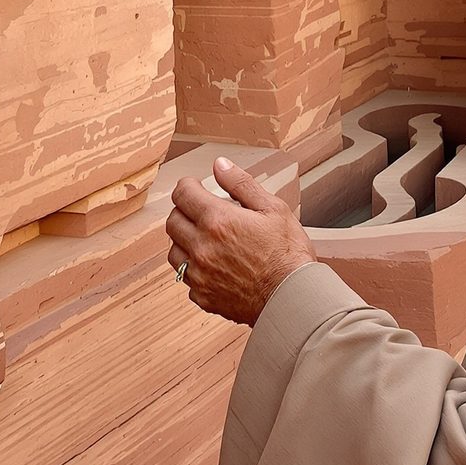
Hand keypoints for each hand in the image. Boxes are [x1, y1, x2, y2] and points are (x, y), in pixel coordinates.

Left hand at [166, 157, 316, 325]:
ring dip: (184, 240)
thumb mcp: (273, 208)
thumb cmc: (288, 254)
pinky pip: (186, 277)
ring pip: (173, 251)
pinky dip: (195, 268)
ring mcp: (200, 275)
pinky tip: (215, 264)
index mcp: (218, 221)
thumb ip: (241, 184)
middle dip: (184, 210)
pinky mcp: (203, 296)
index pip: (182, 194)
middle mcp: (202, 247)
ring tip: (207, 238)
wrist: (293, 299)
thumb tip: (219, 165)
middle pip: (172, 221)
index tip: (196, 186)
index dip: (188, 185)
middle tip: (202, 211)